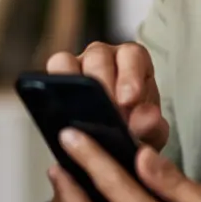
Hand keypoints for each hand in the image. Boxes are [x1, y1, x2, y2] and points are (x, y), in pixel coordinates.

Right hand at [48, 42, 169, 150]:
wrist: (118, 146)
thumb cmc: (137, 130)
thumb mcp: (150, 133)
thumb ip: (151, 126)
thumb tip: (145, 118)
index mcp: (133, 61)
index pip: (132, 55)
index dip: (130, 74)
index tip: (129, 100)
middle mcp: (105, 57)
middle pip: (98, 56)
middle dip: (102, 84)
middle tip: (106, 112)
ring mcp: (78, 65)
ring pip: (67, 61)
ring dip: (73, 85)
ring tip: (82, 115)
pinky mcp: (58, 80)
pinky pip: (49, 77)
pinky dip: (53, 92)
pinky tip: (63, 116)